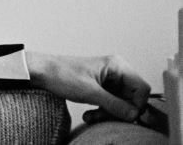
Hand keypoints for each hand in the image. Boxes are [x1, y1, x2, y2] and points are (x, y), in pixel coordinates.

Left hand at [26, 51, 150, 122]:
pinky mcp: (102, 88)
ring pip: (122, 104)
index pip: (142, 88)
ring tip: (92, 116)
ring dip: (108, 113)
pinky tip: (89, 114)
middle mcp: (116, 71)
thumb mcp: (89, 92)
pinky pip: (111, 104)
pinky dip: (102, 111)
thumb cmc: (60, 74)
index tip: (123, 114)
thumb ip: (114, 104)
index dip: (136, 104)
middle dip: (119, 111)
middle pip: (132, 98)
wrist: (40, 72)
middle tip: (101, 116)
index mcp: (117, 65)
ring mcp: (109, 80)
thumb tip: (134, 115)